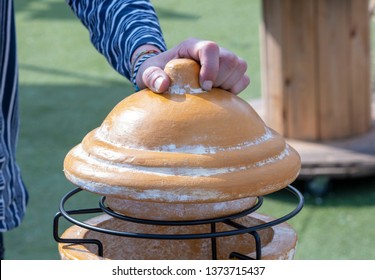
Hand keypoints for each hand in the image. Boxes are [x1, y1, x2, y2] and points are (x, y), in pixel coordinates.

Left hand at [134, 38, 249, 94]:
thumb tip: (163, 85)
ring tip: (213, 94)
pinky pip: (244, 79)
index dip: (211, 67)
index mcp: (192, 47)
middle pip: (231, 59)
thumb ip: (151, 77)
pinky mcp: (229, 75)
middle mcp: (211, 52)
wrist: (163, 79)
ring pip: (240, 67)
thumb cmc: (155, 74)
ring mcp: (222, 62)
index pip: (211, 48)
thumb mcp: (147, 74)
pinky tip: (220, 96)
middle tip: (206, 92)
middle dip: (221, 79)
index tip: (204, 86)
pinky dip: (236, 90)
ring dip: (230, 84)